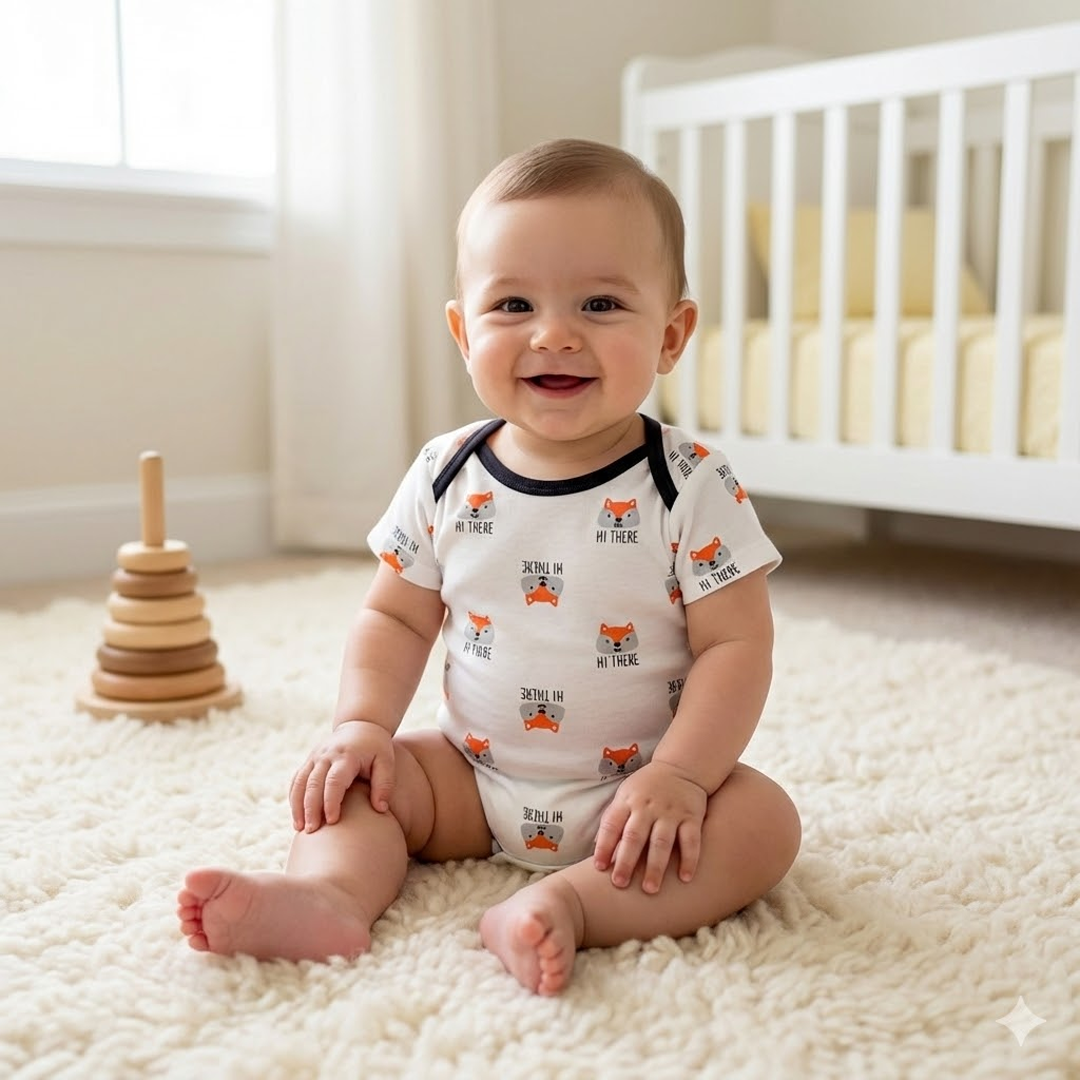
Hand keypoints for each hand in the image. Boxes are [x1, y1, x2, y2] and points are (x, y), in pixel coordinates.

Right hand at [289, 720, 394, 832]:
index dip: (331, 801)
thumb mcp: (386, 761)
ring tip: (300, 828)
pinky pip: (297, 780)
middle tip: (311, 831)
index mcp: (346, 756)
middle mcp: (326, 756)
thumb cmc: (376, 747)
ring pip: (300, 782)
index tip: (332, 821)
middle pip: (313, 784)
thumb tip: (380, 809)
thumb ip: (385, 784)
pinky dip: (294, 798)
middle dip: (311, 808)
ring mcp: (315, 757)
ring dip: (298, 806)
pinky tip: (297, 817)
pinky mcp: (309, 761)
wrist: (360, 724)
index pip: (334, 781)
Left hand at [592, 761, 707, 893]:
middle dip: (626, 861)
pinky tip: (685, 878)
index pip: (611, 824)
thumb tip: (597, 849)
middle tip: (620, 884)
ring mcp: (671, 812)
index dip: (604, 846)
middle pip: (635, 836)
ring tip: (650, 889)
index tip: (599, 868)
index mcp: (627, 801)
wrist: (681, 767)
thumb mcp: (625, 795)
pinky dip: (689, 859)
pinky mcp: (692, 817)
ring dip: (655, 866)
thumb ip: (614, 820)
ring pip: (662, 841)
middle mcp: (648, 807)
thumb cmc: (646, 788)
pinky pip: (691, 840)